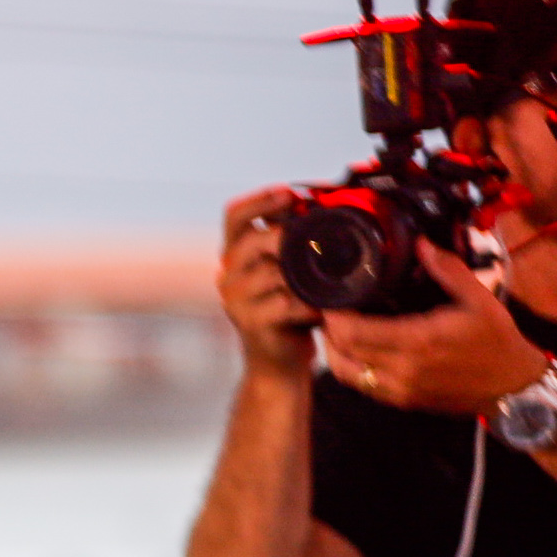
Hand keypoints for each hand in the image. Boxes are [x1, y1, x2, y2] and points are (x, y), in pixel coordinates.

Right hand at [215, 188, 319, 378]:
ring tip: (328, 279)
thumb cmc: (287, 314)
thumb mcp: (286, 272)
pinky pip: (286, 303)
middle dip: (285, 235)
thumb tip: (317, 209)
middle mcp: (228, 274)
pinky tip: (322, 307)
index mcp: (235, 255)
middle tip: (315, 236)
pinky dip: (310, 303)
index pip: (235, 215)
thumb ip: (291, 245)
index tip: (288, 192)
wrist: (277, 364)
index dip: (260, 199)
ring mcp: (236, 300)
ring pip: (271, 272)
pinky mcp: (252, 323)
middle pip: (250, 240)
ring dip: (303, 274)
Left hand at [318, 243, 550, 414]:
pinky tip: (358, 348)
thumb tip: (422, 243)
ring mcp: (400, 390)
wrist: (515, 388)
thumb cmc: (498, 342)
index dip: (332, 314)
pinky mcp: (403, 402)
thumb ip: (448, 270)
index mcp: (417, 341)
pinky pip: (362, 386)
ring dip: (334, 349)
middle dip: (329, 327)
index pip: (352, 332)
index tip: (330, 296)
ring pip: (345, 372)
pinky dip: (351, 367)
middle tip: (332, 306)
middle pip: (340, 350)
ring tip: (340, 326)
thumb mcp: (480, 300)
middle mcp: (402, 369)